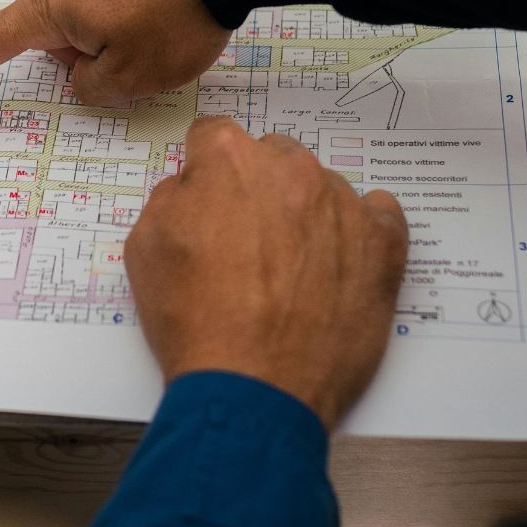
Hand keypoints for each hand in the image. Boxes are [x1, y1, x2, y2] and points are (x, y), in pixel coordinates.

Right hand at [0, 0, 229, 119]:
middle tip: (140, 57)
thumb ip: (89, 88)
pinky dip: (129, 8)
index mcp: (48, 5)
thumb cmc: (179, 10)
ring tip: (164, 25)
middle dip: (84, 60)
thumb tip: (81, 70)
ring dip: (112, 34)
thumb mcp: (133, 77)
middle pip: (49, 36)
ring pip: (82, 15)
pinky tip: (168, 5)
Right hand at [126, 118, 409, 429]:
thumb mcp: (144, 249)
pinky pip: (378, 216)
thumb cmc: (194, 322)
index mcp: (231, 160)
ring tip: (290, 272)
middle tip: (246, 243)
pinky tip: (339, 264)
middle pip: (273, 158)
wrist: (253, 390)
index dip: (205, 171)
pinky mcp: (382, 246)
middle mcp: (292, 169)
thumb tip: (193, 187)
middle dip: (257, 189)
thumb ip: (169, 198)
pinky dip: (360, 232)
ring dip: (306, 214)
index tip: (206, 201)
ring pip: (322, 188)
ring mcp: (344, 205)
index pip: (214, 136)